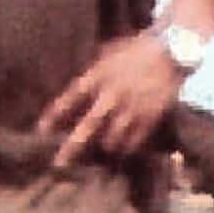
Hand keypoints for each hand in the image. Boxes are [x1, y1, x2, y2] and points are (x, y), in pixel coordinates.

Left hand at [37, 34, 179, 169]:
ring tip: (101, 152)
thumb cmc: (137, 48)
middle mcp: (112, 95)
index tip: (42, 130)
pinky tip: (123, 151)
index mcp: (99, 76)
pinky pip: (135, 140)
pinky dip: (127, 148)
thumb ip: (93, 72)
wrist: (171, 51)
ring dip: (104, 147)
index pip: (71, 98)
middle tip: (59, 164)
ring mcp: (132, 108)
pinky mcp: (150, 116)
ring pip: (112, 138)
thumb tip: (78, 91)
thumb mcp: (108, 53)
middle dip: (72, 146)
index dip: (55, 115)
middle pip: (88, 125)